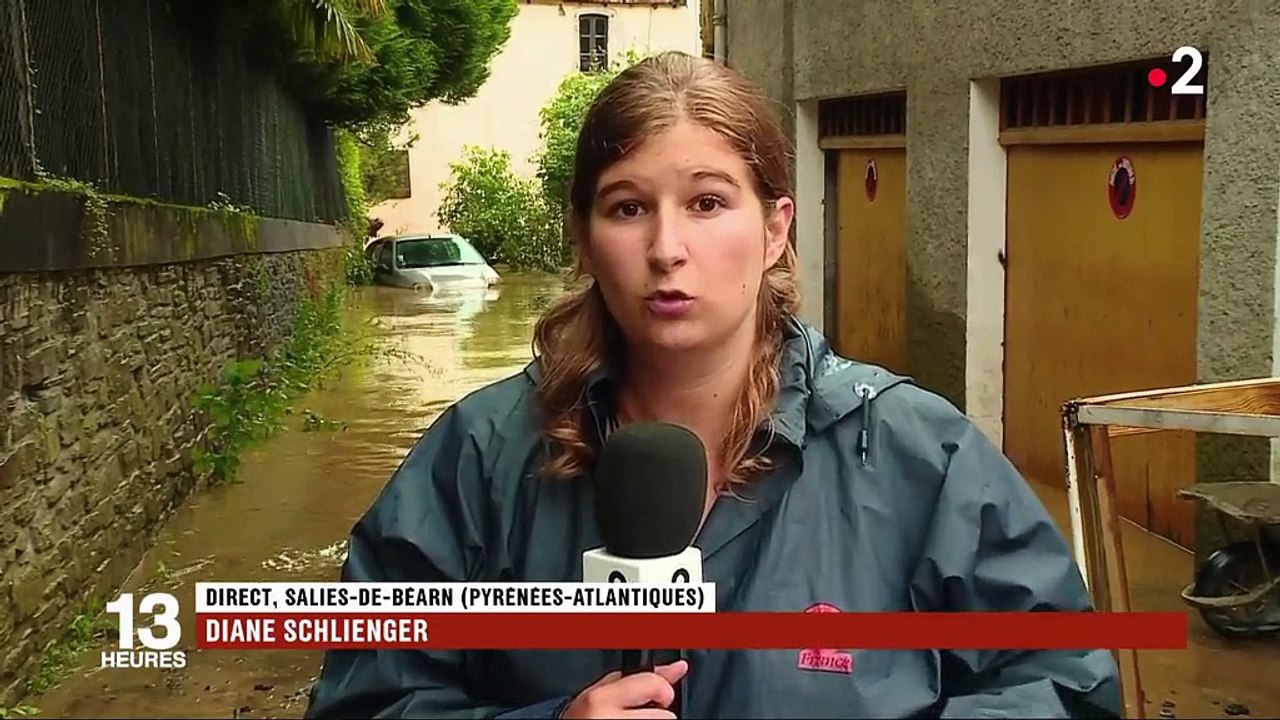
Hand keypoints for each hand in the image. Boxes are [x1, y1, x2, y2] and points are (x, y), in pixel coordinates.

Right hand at [560, 660, 688, 718]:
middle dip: (658, 714)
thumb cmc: (585, 716)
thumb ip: (642, 677)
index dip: (662, 689)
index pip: (654, 686)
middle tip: (638, 715)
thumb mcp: (605, 690)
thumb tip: (679, 667)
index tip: (657, 695)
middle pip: (666, 717)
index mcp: (601, 700)